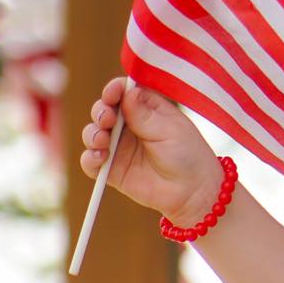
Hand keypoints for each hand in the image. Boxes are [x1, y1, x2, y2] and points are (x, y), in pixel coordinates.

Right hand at [79, 75, 221, 224]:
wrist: (193, 193)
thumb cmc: (188, 156)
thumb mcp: (170, 130)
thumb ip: (145, 115)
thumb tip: (127, 92)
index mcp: (146, 108)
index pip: (122, 92)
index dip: (114, 90)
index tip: (112, 94)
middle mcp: (129, 125)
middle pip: (104, 110)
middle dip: (100, 111)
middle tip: (108, 119)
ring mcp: (119, 147)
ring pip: (93, 133)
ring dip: (92, 133)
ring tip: (102, 140)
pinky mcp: (112, 169)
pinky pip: (91, 162)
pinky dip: (89, 158)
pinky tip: (99, 157)